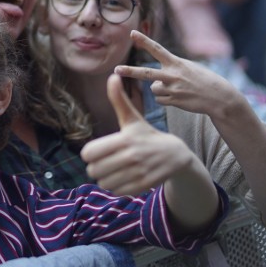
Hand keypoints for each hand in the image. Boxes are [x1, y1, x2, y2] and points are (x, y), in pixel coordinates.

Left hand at [81, 74, 193, 194]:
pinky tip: (123, 178)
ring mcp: (138, 173)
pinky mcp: (143, 186)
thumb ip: (119, 99)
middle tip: (104, 163)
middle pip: (93, 170)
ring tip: (113, 171)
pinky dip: (116, 187)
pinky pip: (116, 191)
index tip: (97, 152)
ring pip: (103, 183)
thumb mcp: (132, 118)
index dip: (89, 154)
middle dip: (96, 168)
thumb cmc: (147, 134)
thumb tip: (112, 75)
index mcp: (125, 139)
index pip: (89, 153)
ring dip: (105, 179)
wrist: (176, 155)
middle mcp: (131, 157)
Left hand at [114, 30, 247, 121]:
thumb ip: (170, 70)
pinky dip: (165, 99)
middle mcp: (173, 75)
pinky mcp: (174, 101)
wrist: (220, 97)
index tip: (131, 33)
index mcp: (176, 63)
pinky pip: (160, 100)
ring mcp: (173, 89)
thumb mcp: (189, 67)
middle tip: (116, 69)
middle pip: (146, 73)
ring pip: (153, 89)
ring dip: (159, 89)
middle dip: (130, 71)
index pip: (156, 49)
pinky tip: (178, 97)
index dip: (143, 41)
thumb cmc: (203, 80)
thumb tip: (152, 83)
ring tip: (176, 88)